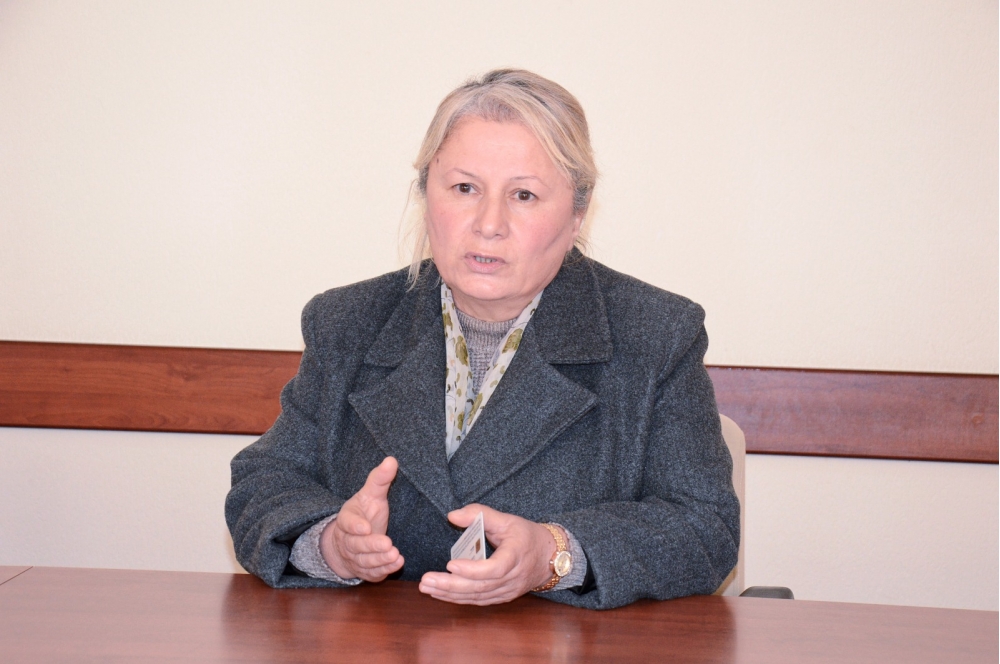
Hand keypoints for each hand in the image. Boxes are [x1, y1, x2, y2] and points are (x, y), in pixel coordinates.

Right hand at [320, 456, 403, 581]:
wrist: (351, 541)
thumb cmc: (364, 514)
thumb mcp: (371, 495)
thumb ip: (379, 480)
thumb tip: (391, 459)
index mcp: (347, 520)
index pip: (347, 523)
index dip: (355, 526)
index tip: (365, 527)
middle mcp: (348, 541)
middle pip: (357, 545)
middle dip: (371, 546)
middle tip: (387, 544)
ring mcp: (356, 558)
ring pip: (365, 561)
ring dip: (379, 560)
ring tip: (395, 554)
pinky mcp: (366, 571)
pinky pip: (372, 574)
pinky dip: (384, 570)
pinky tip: (397, 563)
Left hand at [418, 504, 557, 604]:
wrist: (549, 557)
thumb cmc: (526, 535)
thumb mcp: (507, 519)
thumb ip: (479, 514)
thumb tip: (452, 515)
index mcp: (516, 556)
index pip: (495, 568)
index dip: (472, 570)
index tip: (450, 564)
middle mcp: (513, 578)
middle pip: (480, 587)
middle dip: (451, 585)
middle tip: (426, 580)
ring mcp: (507, 591)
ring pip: (477, 597)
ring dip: (450, 594)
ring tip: (427, 587)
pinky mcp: (502, 597)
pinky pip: (478, 600)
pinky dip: (458, 598)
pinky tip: (440, 594)